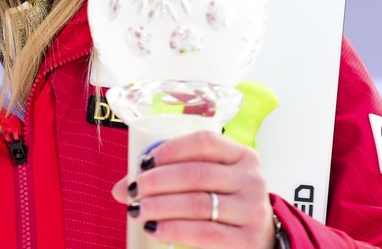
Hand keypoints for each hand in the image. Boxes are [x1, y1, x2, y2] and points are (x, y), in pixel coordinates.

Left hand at [112, 130, 274, 247]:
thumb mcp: (210, 182)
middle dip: (158, 181)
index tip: (144, 162)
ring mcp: (252, 210)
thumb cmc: (225, 204)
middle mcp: (251, 180)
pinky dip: (173, 230)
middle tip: (134, 189)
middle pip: (197, 174)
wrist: (260, 240)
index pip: (205, 142)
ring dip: (160, 206)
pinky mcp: (248, 240)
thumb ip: (171, 177)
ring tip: (137, 210)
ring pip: (197, 204)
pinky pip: (204, 233)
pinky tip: (154, 229)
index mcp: (242, 155)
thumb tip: (121, 187)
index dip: (170, 149)